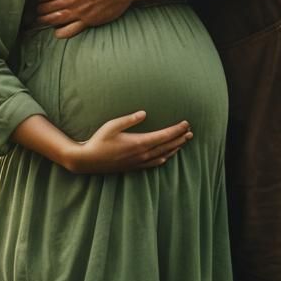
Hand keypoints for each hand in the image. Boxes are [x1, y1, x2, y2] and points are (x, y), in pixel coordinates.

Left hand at [36, 0, 137, 36]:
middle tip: (33, 13)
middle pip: (46, 8)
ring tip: (39, 22)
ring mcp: (78, 12)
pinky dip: (60, 33)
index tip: (33, 0)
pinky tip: (57, 32)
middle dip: (37, 11)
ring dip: (44, 21)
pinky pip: (70, 30)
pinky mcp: (87, 21)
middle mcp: (69, 0)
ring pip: (54, 20)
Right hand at [65, 111, 192, 173]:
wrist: (88, 161)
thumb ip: (129, 119)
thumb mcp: (112, 126)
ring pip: (163, 156)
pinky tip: (167, 157)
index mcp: (139, 142)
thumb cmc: (99, 140)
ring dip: (175, 149)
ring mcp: (139, 162)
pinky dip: (164, 159)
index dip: (177, 130)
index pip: (164, 136)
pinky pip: (154, 164)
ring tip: (183, 143)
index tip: (186, 124)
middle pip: (167, 146)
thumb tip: (144, 113)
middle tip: (191, 133)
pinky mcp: (134, 167)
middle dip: (180, 139)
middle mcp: (142, 154)